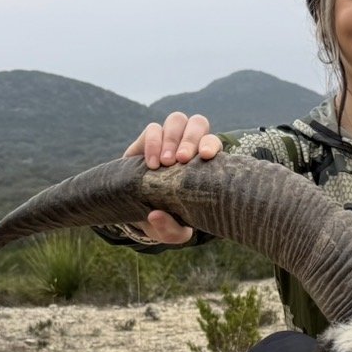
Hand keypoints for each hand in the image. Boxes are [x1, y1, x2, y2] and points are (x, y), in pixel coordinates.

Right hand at [123, 110, 222, 242]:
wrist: (138, 211)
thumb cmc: (165, 220)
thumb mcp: (169, 232)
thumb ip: (168, 229)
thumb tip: (155, 215)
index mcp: (203, 164)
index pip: (213, 143)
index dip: (211, 144)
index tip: (206, 156)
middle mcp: (188, 146)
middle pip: (198, 122)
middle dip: (191, 138)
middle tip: (181, 160)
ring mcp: (168, 140)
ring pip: (176, 120)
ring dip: (172, 138)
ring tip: (164, 163)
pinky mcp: (147, 140)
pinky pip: (153, 129)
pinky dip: (152, 143)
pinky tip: (150, 164)